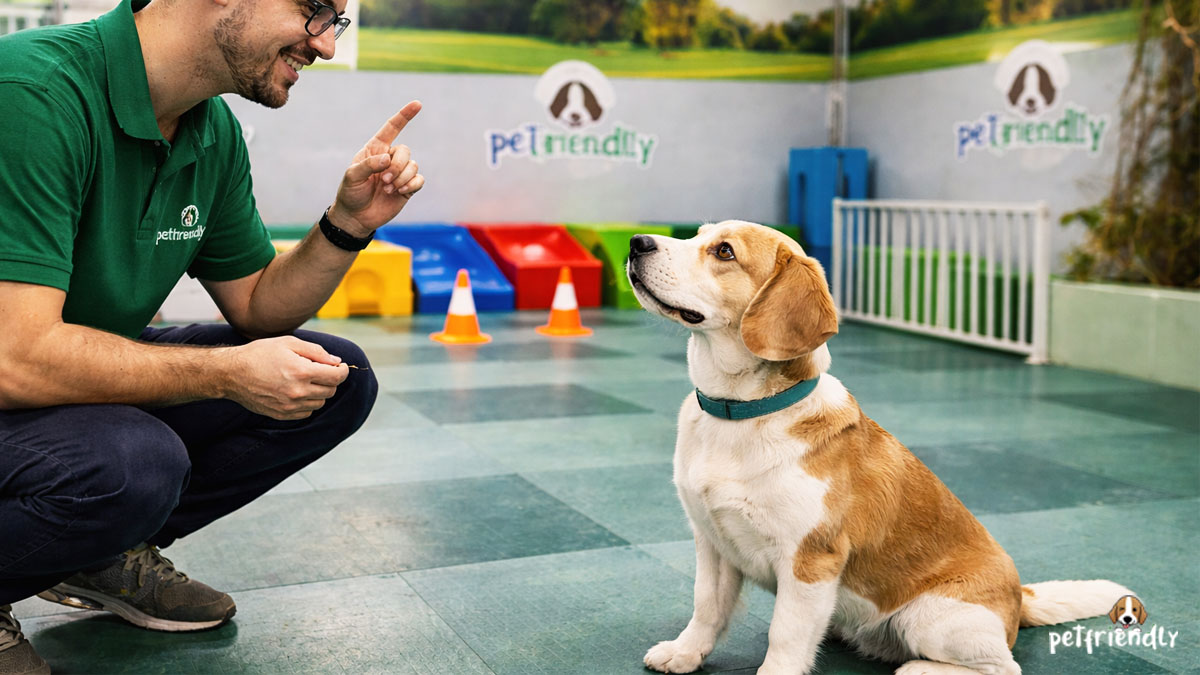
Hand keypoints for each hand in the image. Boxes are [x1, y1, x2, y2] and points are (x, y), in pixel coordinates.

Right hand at [220, 336, 348, 419]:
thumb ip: (316, 352)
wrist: (231, 373)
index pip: (337, 377)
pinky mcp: (281, 415)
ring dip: (319, 392)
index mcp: (302, 372)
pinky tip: (297, 391)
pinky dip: (307, 403)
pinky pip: (306, 413)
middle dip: (330, 380)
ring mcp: (289, 406)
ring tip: (306, 380)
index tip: (340, 366)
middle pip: (330, 391)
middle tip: (321, 370)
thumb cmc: (259, 354)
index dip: (343, 371)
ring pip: (319, 403)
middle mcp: (298, 392)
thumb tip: (336, 361)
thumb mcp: (289, 343)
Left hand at [329, 101, 424, 236]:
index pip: (392, 128)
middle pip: (405, 151)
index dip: (404, 116)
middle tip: (385, 180)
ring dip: (402, 178)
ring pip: (413, 166)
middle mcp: (389, 158)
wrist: (356, 217)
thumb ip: (369, 165)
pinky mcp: (407, 188)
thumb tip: (388, 159)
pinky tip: (400, 192)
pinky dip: (412, 185)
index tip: (417, 104)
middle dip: (398, 165)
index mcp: (375, 150)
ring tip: (388, 189)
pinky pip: (419, 180)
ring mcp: (399, 173)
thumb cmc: (351, 193)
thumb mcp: (352, 176)